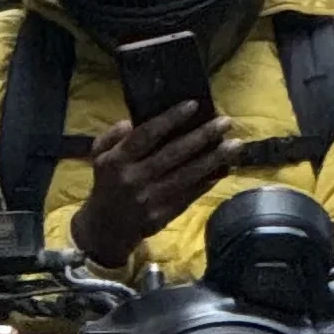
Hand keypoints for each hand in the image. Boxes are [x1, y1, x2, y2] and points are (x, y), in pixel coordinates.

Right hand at [70, 102, 238, 268]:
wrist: (106, 228)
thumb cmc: (106, 184)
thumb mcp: (98, 157)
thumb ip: (111, 136)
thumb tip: (131, 121)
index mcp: (117, 160)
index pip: (146, 135)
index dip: (170, 119)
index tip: (194, 105)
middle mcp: (134, 178)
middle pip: (173, 153)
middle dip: (202, 136)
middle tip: (226, 122)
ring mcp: (150, 198)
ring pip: (187, 175)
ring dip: (214, 159)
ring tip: (235, 145)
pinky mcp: (163, 214)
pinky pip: (190, 194)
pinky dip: (207, 181)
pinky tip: (223, 169)